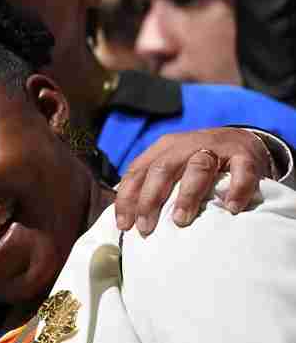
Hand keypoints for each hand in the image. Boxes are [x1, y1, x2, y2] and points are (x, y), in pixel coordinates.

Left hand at [115, 128, 273, 235]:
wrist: (244, 140)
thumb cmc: (200, 162)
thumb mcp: (173, 166)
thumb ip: (152, 184)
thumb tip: (126, 218)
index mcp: (163, 149)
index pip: (138, 171)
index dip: (127, 198)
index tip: (123, 224)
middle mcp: (186, 145)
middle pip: (161, 169)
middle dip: (149, 200)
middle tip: (145, 227)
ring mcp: (216, 148)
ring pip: (197, 168)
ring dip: (187, 195)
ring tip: (180, 220)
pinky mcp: (245, 155)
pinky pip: (241, 171)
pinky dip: (236, 189)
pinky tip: (231, 208)